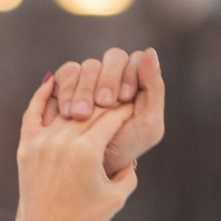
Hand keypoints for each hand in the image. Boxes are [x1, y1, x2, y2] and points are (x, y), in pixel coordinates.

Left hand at [0, 78, 140, 220]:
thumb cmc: (84, 219)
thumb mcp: (117, 197)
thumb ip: (128, 173)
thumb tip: (131, 156)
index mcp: (87, 151)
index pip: (112, 118)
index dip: (126, 109)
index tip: (136, 101)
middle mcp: (63, 141)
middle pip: (91, 110)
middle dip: (108, 102)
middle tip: (120, 92)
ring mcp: (41, 142)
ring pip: (66, 110)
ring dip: (82, 98)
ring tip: (95, 89)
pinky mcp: (26, 147)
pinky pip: (33, 114)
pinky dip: (42, 97)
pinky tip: (52, 82)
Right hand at [49, 46, 164, 176]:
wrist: (89, 169)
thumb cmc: (122, 150)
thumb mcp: (147, 125)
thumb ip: (154, 89)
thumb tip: (150, 51)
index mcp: (138, 83)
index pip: (136, 60)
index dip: (130, 74)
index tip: (124, 98)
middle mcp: (114, 77)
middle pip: (114, 57)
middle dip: (109, 80)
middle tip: (104, 103)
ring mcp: (90, 78)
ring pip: (89, 65)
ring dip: (86, 89)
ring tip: (81, 115)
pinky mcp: (66, 83)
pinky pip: (68, 72)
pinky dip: (68, 90)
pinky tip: (68, 111)